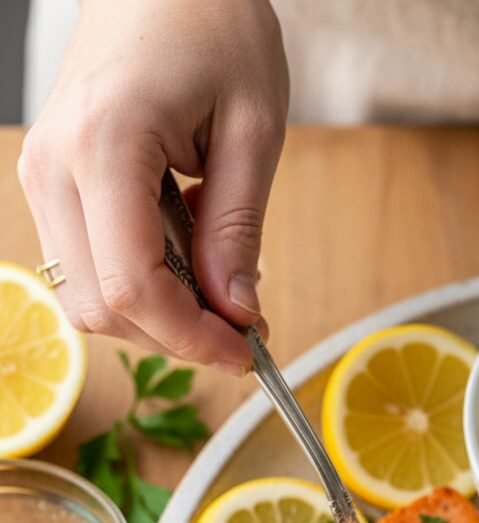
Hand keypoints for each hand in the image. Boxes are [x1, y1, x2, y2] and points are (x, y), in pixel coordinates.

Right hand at [18, 0, 287, 372]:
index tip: (246, 351)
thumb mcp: (253, 128)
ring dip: (158, 311)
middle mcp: (54, 165)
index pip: (133, 288)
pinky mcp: (49, 179)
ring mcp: (42, 173)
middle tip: (244, 322)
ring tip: (217, 273)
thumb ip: (238, 231)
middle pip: (104, 307)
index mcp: (104, 145)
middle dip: (177, 332)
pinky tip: (183, 248)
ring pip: (90, 297)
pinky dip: (139, 279)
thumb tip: (236, 314)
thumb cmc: (213, 22)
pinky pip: (87, 264)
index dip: (192, 338)